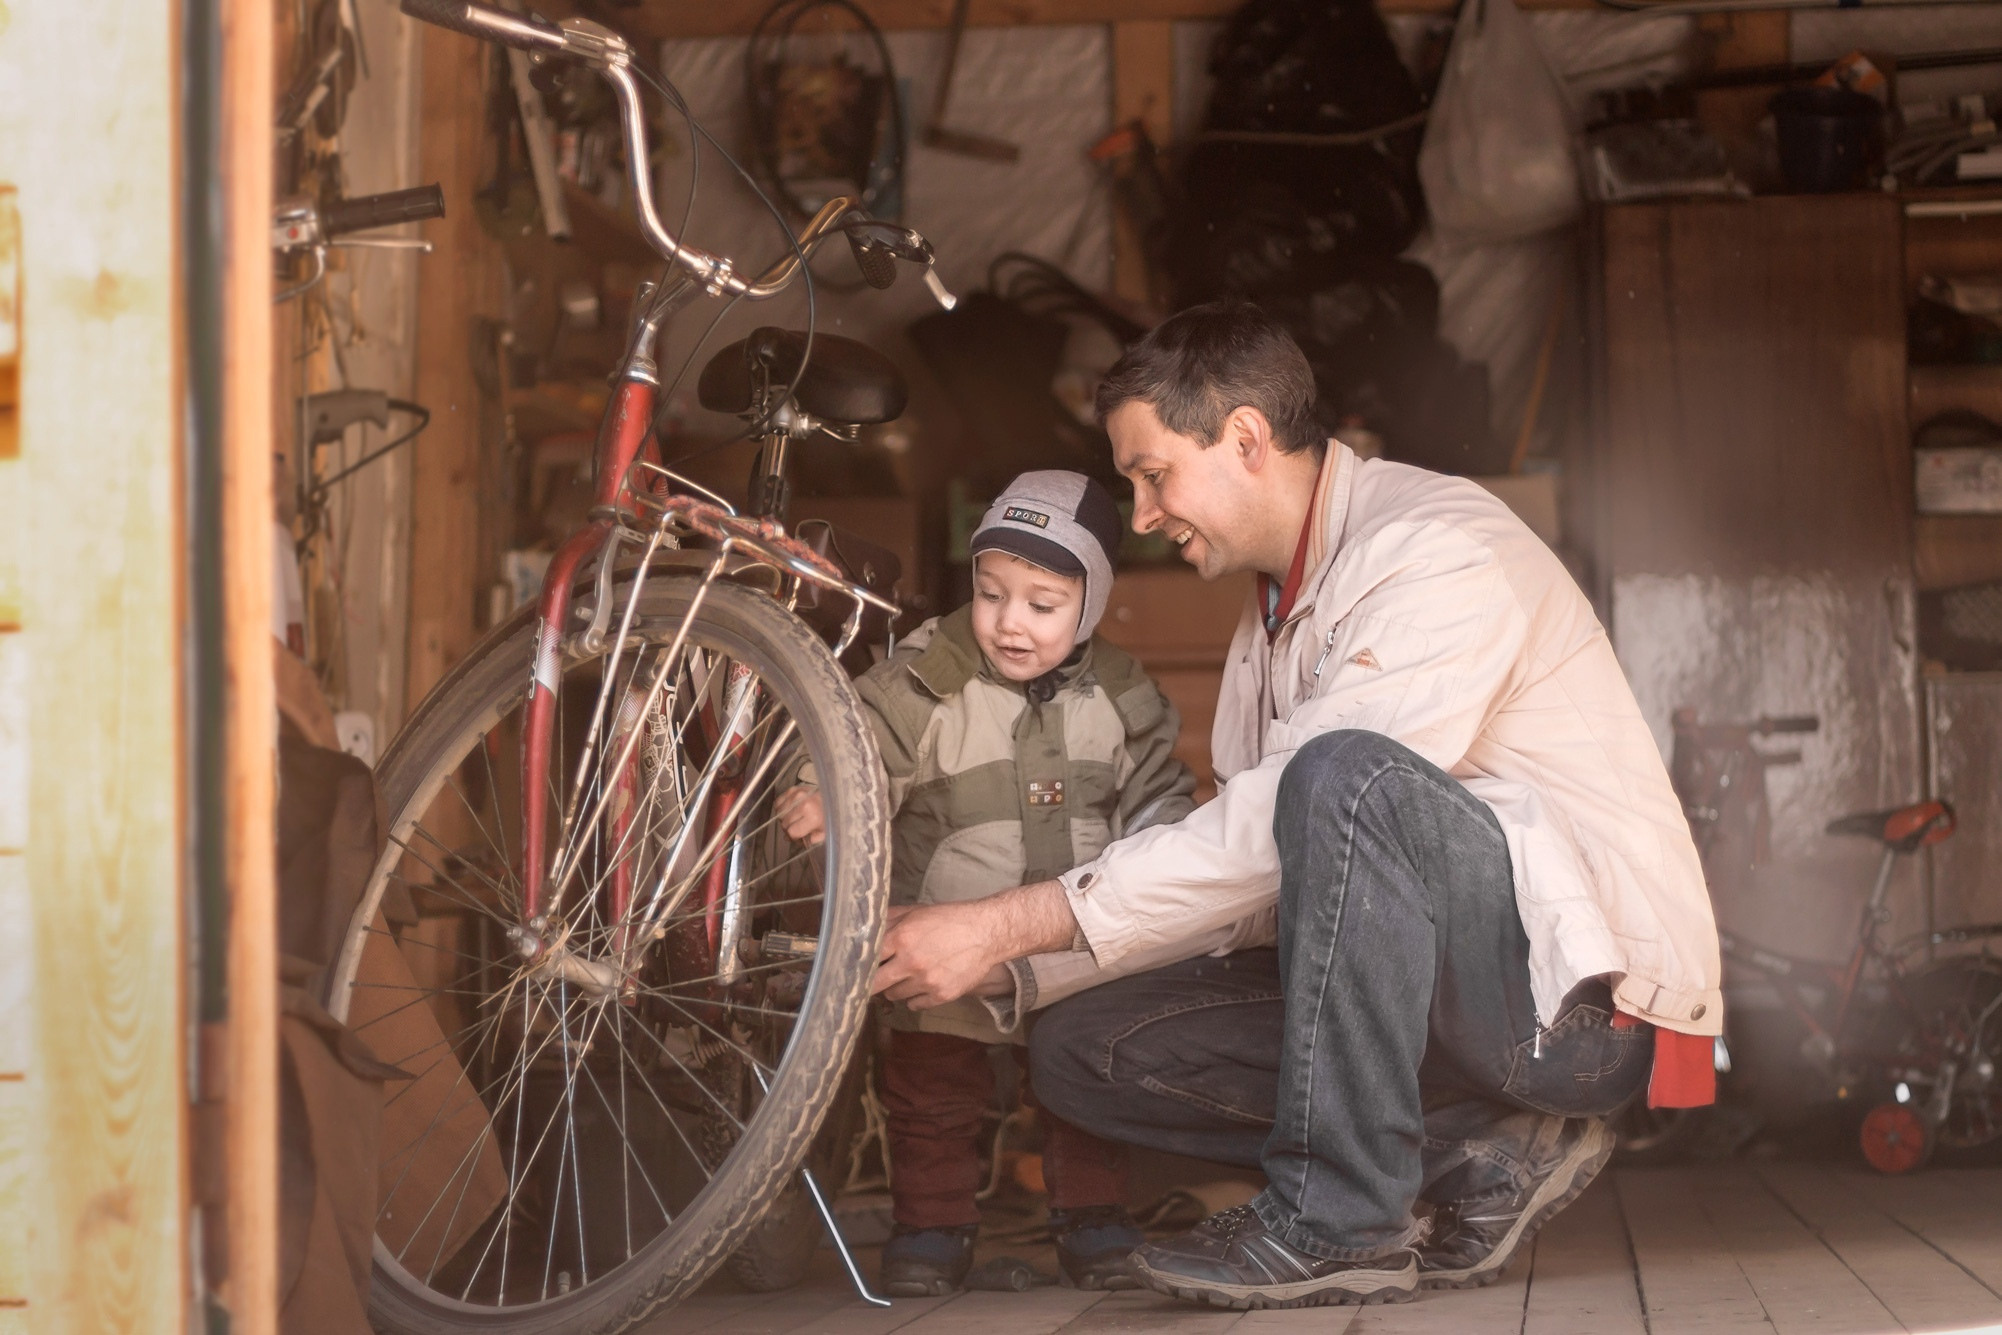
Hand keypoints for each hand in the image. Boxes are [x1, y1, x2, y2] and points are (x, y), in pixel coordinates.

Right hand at [777, 785, 823, 845]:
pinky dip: (782, 808)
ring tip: (795, 818)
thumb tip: (790, 838)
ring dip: (785, 818)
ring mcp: (797, 795)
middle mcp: (803, 805)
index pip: (791, 832)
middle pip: (784, 823)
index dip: (793, 837)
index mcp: (813, 817)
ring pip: (779, 813)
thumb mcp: (824, 833)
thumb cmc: (829, 816)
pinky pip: (778, 803)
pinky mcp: (793, 789)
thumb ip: (808, 840)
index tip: (798, 836)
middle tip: (797, 827)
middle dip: (789, 828)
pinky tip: (790, 810)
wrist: (833, 797)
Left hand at [871, 882, 1079, 1008]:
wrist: (986, 933)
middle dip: (873, 982)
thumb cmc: (950, 919)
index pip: (866, 960)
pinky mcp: (941, 995)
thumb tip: (863, 925)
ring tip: (907, 975)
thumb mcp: (916, 911)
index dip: (860, 964)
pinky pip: (914, 1005)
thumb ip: (889, 919)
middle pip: (875, 985)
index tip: (856, 968)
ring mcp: (926, 982)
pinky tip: (921, 985)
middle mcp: (911, 962)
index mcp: (901, 938)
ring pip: (894, 996)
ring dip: (896, 987)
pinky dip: (915, 998)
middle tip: (876, 978)